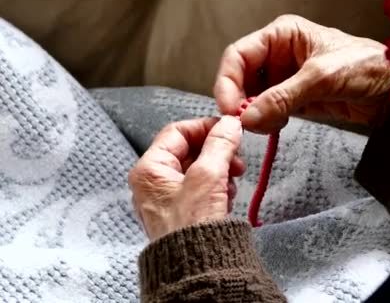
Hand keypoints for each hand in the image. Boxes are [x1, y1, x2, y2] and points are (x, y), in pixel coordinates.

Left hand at [128, 116, 244, 240]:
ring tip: (233, 182)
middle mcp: (154, 182)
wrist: (196, 269)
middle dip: (217, 152)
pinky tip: (227, 197)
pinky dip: (216, 187)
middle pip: (189, 150)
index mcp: (150, 169)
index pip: (178, 131)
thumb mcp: (208, 177)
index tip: (230, 129)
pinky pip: (200, 188)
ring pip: (198, 169)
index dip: (206, 127)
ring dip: (220, 170)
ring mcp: (167, 198)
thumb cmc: (192, 226)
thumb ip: (219, 145)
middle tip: (237, 159)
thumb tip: (230, 123)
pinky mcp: (181, 212)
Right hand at [214, 14, 389, 133]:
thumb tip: (248, 117)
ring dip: (254, 114)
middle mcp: (280, 54)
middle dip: (240, 101)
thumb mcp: (321, 77)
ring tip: (265, 125)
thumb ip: (283, 97)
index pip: (239, 55)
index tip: (229, 108)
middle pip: (242, 78)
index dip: (228, 81)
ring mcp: (287, 78)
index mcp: (283, 35)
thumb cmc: (366, 66)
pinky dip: (267, 121)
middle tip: (244, 123)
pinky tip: (274, 126)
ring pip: (254, 98)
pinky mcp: (296, 99)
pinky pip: (270, 111)